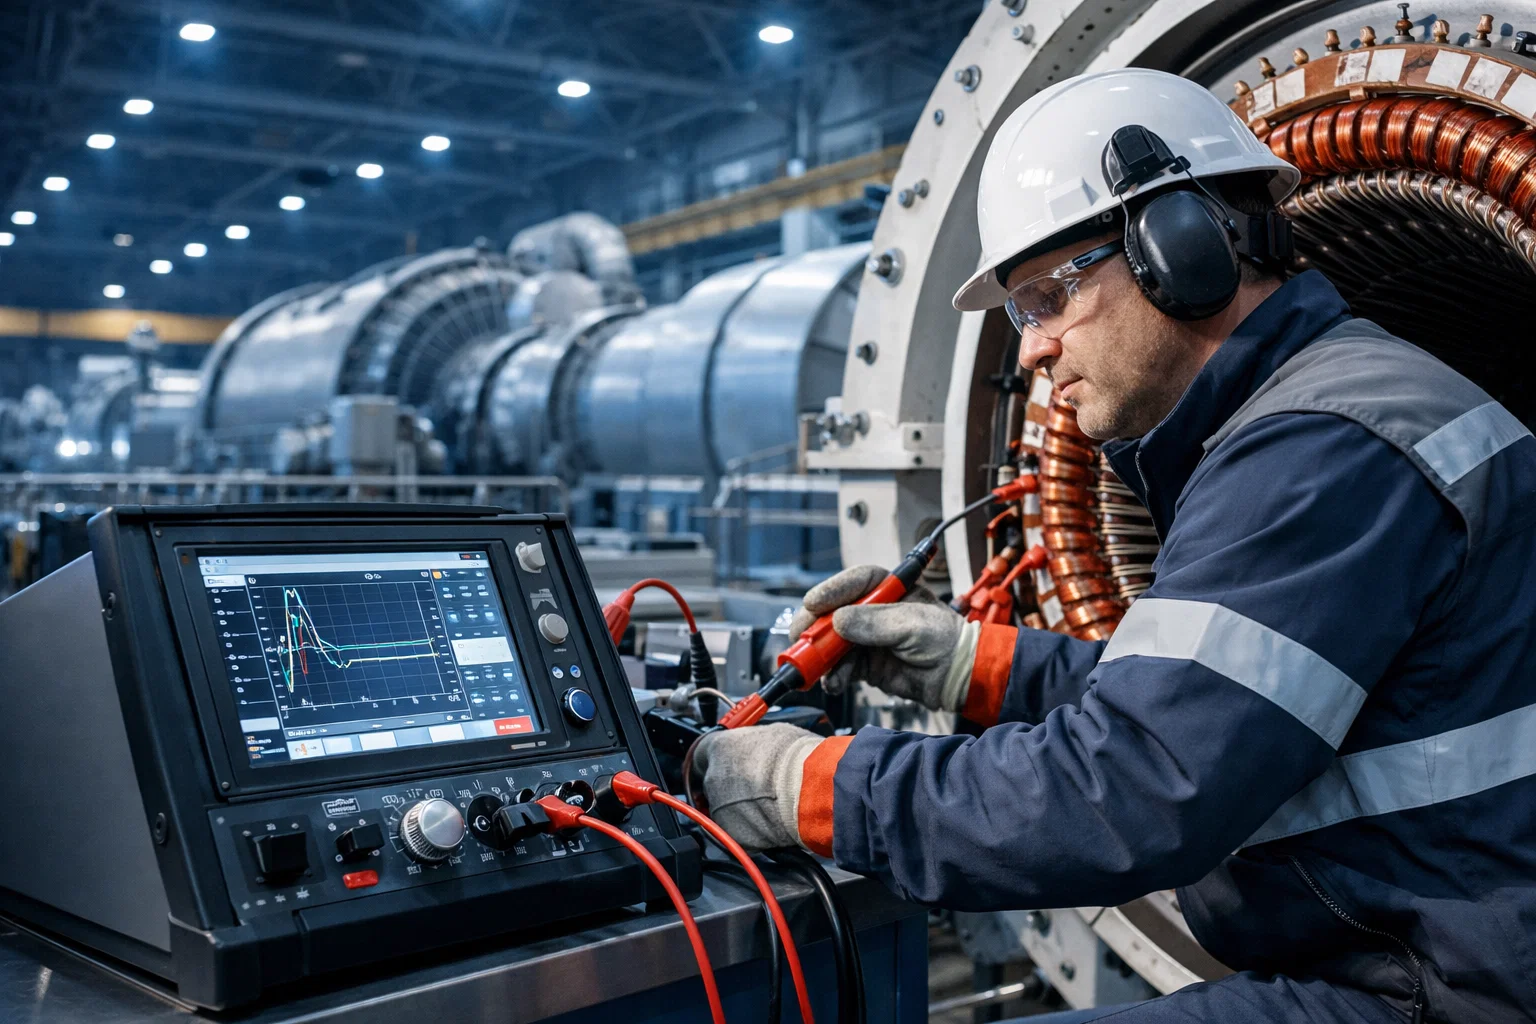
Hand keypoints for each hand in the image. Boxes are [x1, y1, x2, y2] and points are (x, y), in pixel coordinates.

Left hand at [694, 723, 821, 850]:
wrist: (814, 790)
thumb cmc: (799, 760)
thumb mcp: (773, 735)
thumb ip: (752, 744)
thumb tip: (756, 747)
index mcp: (719, 748)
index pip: (700, 755)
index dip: (712, 761)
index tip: (719, 765)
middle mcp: (714, 778)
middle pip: (712, 784)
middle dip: (729, 787)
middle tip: (754, 786)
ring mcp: (721, 809)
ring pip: (725, 810)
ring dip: (741, 809)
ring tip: (769, 804)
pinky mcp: (735, 835)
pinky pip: (739, 832)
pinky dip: (752, 829)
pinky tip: (772, 820)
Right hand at [790, 565, 976, 711]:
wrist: (957, 677)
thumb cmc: (946, 641)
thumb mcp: (914, 625)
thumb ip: (877, 623)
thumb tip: (840, 621)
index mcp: (889, 588)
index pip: (855, 582)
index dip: (831, 591)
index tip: (812, 603)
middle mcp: (872, 610)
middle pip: (833, 611)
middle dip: (814, 625)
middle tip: (800, 638)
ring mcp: (865, 638)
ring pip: (831, 642)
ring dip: (820, 656)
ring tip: (815, 668)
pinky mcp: (863, 663)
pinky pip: (839, 667)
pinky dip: (832, 676)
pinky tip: (834, 682)